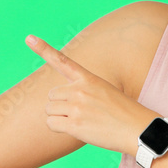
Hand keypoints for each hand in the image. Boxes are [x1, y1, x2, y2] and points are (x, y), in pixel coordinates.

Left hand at [25, 35, 158, 154]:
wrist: (138, 130)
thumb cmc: (123, 113)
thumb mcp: (105, 92)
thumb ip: (83, 91)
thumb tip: (59, 102)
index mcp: (88, 78)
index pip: (62, 61)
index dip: (43, 49)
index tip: (29, 38)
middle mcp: (80, 89)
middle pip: (51, 95)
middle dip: (59, 106)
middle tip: (80, 113)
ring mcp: (77, 106)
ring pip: (49, 110)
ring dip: (59, 118)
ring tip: (81, 121)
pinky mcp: (75, 124)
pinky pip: (51, 124)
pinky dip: (59, 128)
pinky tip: (77, 130)